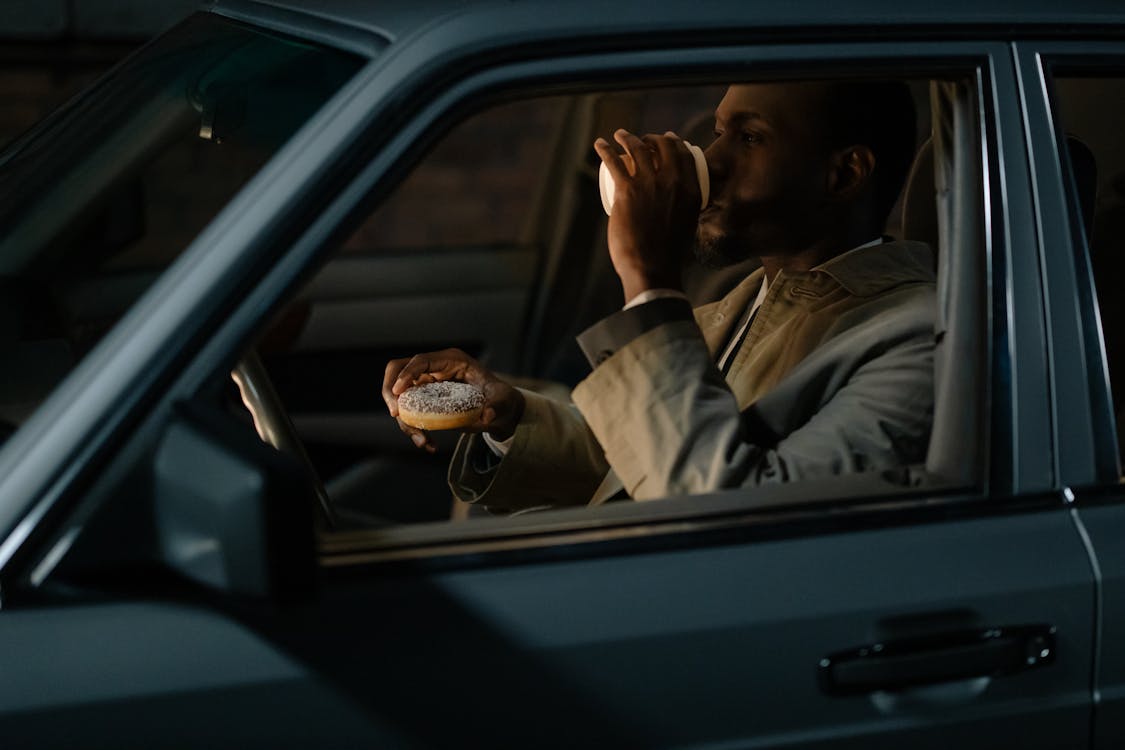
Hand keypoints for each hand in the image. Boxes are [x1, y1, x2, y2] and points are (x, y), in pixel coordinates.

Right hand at [382, 348, 525, 452]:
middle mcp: (436, 369)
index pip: (421, 360)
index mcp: (452, 360)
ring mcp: (427, 383)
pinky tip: (428, 444)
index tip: (399, 393)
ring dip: (404, 420)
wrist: (502, 410)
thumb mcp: (504, 400)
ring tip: (422, 441)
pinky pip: (410, 412)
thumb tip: (487, 415)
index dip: (407, 374)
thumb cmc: (502, 398)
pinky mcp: (425, 399)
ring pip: (401, 395)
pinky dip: (413, 428)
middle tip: (395, 415)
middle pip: (398, 370)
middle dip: (391, 392)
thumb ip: (497, 405)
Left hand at [594, 129, 701, 301]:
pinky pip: (613, 162)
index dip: (674, 143)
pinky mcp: (627, 190)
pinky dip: (605, 150)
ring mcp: (649, 183)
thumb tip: (678, 207)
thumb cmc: (668, 254)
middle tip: (642, 141)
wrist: (652, 267)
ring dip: (626, 137)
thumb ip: (685, 212)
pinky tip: (599, 144)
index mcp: (691, 189)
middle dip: (652, 138)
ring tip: (619, 136)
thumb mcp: (687, 225)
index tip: (666, 140)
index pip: (685, 154)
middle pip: (663, 146)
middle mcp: (673, 181)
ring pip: (637, 148)